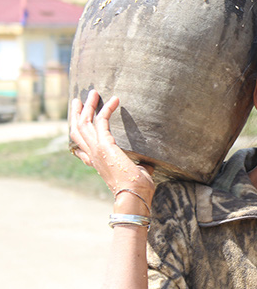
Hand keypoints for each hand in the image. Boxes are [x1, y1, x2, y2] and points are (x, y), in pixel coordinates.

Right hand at [70, 90, 154, 212]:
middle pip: (77, 131)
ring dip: (87, 106)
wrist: (134, 195)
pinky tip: (115, 100)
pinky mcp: (104, 145)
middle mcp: (93, 156)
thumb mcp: (137, 174)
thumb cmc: (137, 189)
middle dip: (78, 113)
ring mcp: (96, 150)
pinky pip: (100, 121)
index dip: (77, 137)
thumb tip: (147, 164)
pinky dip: (107, 108)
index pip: (81, 150)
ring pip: (83, 123)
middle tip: (79, 100)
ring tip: (92, 93)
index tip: (77, 124)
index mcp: (97, 164)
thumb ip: (139, 166)